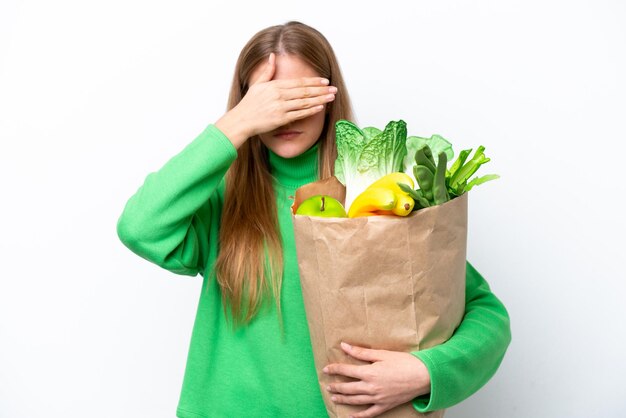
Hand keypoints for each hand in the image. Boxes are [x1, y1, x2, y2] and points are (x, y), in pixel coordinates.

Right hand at [215, 53, 336, 147]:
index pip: (299, 82)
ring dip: (320, 99)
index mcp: (274, 85)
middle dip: (321, 90)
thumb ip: (268, 70)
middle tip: (334, 88)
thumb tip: (273, 55)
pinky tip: (320, 107)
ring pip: (304, 102)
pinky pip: (299, 114)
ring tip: (331, 97)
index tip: (325, 81)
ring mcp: (280, 107)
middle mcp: (279, 95)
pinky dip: (310, 110)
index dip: (313, 81)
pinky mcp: (280, 119)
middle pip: (305, 91)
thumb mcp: (257, 84)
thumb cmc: (249, 104)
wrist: (241, 120)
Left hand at [323, 342, 430, 417]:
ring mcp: (377, 398)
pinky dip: (358, 416)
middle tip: (328, 385)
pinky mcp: (385, 405)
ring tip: (334, 397)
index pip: (346, 370)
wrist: (423, 376)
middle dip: (336, 386)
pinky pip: (369, 413)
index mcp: (369, 372)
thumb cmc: (404, 362)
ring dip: (343, 399)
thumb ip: (361, 352)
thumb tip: (344, 346)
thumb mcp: (382, 354)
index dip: (335, 369)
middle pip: (348, 387)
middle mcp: (371, 387)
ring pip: (355, 400)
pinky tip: (350, 416)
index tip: (326, 368)